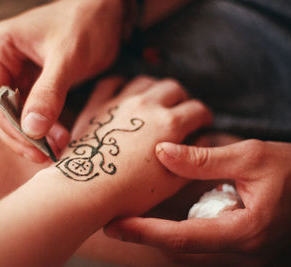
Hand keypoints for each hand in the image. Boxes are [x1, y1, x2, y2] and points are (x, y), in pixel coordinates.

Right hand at [0, 0, 123, 161]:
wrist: (110, 15)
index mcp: (1, 48)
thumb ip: (49, 92)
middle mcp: (6, 62)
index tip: (31, 143)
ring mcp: (22, 74)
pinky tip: (60, 139)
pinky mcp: (40, 84)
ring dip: (35, 135)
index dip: (9, 124)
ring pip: (20, 114)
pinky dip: (46, 127)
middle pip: (2, 109)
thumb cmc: (87, 24)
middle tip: (43, 155)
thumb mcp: (67, 57)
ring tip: (57, 149)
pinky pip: (36, 111)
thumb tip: (32, 130)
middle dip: (22, 134)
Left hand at [59, 76, 212, 216]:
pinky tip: (124, 92)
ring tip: (155, 102)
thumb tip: (204, 140)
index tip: (201, 123)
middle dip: (182, 98)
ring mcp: (120, 101)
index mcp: (169, 124)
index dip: (203, 117)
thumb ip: (192, 158)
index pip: (197, 109)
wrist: (86, 189)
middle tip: (180, 112)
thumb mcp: (171, 181)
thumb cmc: (129, 192)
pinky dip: (121, 84)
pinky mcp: (97, 104)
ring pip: (145, 81)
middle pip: (174, 87)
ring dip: (155, 89)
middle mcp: (147, 105)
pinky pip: (111, 83)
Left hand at [104, 139, 290, 264]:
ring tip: (129, 222)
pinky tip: (160, 221)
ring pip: (189, 254)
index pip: (183, 238)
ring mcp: (244, 256)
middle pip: (181, 252)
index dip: (146, 232)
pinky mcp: (243, 250)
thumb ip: (202, 158)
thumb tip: (160, 151)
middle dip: (145, 238)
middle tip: (113, 224)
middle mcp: (243, 253)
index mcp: (244, 231)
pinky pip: (202, 248)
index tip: (115, 226)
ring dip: (159, 238)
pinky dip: (177, 236)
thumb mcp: (248, 156)